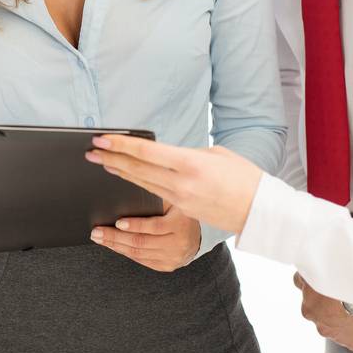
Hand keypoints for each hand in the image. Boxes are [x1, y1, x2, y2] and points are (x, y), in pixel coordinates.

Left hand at [87, 136, 261, 234]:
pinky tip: (124, 185)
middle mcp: (182, 182)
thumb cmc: (243, 176)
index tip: (102, 139)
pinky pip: (154, 199)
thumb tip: (167, 155)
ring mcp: (181, 200)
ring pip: (142, 185)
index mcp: (191, 162)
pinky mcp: (183, 213)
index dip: (121, 145)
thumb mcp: (216, 155)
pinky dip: (136, 189)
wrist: (261, 209)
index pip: (147, 152)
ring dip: (120, 173)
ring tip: (101, 164)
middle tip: (91, 151)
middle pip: (138, 169)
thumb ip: (188, 154)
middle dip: (112, 159)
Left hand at [90, 203, 200, 271]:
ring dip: (115, 246)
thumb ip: (156, 196)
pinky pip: (142, 260)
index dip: (135, 225)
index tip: (117, 222)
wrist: (198, 235)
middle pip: (142, 242)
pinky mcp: (166, 266)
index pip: (155, 227)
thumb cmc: (180, 212)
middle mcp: (178, 244)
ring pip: (139, 253)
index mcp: (181, 225)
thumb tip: (130, 184)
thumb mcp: (174, 200)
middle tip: (96, 232)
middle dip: (115, 237)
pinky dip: (125, 252)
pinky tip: (112, 245)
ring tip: (99, 238)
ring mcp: (172, 258)